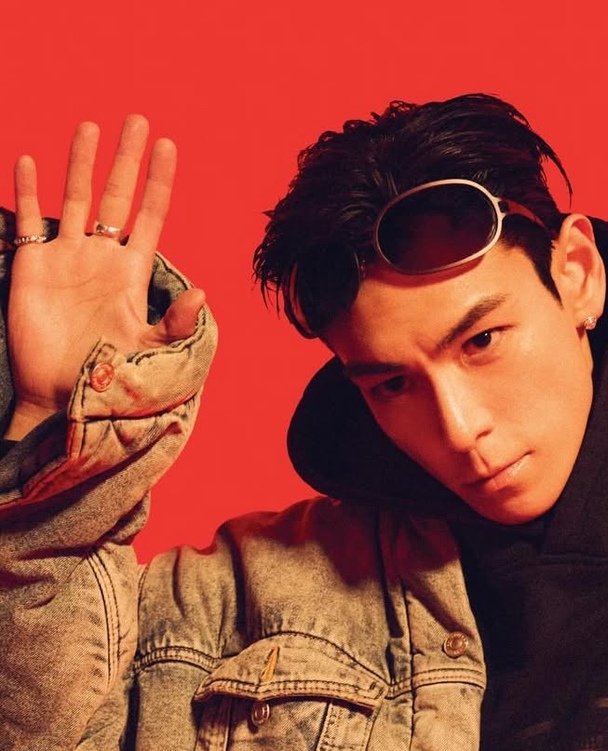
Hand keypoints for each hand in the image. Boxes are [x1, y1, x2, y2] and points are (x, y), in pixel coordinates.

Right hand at [5, 115, 204, 440]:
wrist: (63, 398)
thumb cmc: (112, 379)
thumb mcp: (151, 349)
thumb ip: (175, 322)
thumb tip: (202, 293)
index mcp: (133, 270)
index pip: (151, 214)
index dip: (161, 181)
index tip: (169, 146)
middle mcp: (102, 256)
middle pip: (116, 194)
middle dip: (126, 158)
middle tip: (137, 119)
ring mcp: (67, 258)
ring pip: (74, 197)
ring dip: (80, 163)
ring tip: (89, 126)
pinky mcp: (33, 266)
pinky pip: (30, 220)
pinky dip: (29, 191)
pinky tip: (31, 161)